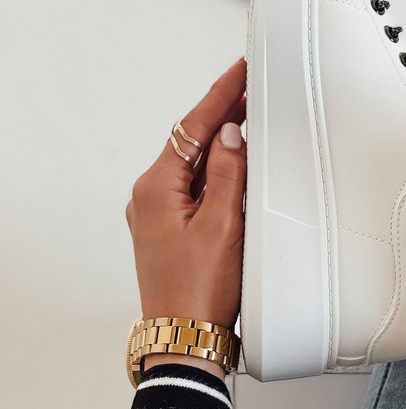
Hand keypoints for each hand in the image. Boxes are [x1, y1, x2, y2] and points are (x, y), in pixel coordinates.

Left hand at [125, 58, 246, 376]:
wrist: (186, 339)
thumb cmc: (200, 292)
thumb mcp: (222, 225)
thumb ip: (226, 173)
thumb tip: (229, 133)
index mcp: (156, 188)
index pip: (192, 126)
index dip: (221, 94)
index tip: (241, 69)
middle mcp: (150, 197)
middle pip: (190, 142)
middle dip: (223, 115)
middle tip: (253, 89)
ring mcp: (157, 214)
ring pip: (193, 165)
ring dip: (221, 145)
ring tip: (251, 121)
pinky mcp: (169, 230)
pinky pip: (193, 188)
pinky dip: (216, 173)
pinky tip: (236, 168)